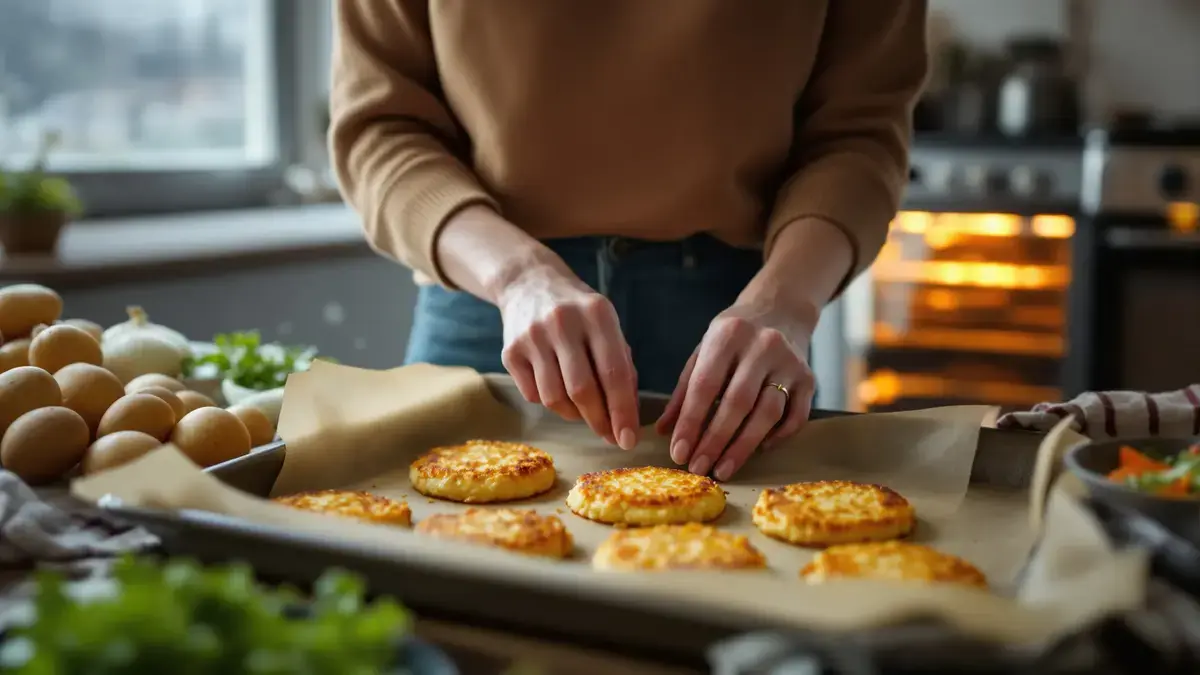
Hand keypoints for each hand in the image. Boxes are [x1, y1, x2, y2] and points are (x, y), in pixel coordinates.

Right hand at [497, 263, 639, 448]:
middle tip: (610, 437)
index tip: (629, 440)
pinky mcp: (510, 351)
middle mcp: (562, 322)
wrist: (529, 283)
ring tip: (584, 411)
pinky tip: (558, 389)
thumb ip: (621, 366)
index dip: (622, 411)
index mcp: (596, 314)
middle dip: (599, 421)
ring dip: (574, 415)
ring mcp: (532, 336)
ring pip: (555, 398)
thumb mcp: (607, 326)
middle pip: (582, 390)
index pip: (613, 372)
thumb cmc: (579, 313)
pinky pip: (533, 395)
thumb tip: (626, 417)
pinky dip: (551, 402)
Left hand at [655, 302, 814, 480]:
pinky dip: (778, 437)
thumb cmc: (734, 337)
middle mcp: (762, 346)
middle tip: (699, 468)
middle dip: (715, 441)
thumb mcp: (704, 352)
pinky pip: (796, 416)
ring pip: (768, 413)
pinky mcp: (809, 378)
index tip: (679, 452)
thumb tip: (664, 431)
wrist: (781, 310)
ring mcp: (789, 362)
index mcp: (728, 335)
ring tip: (723, 469)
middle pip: (737, 402)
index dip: (691, 422)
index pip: (705, 385)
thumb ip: (684, 391)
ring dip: (743, 447)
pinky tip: (759, 450)